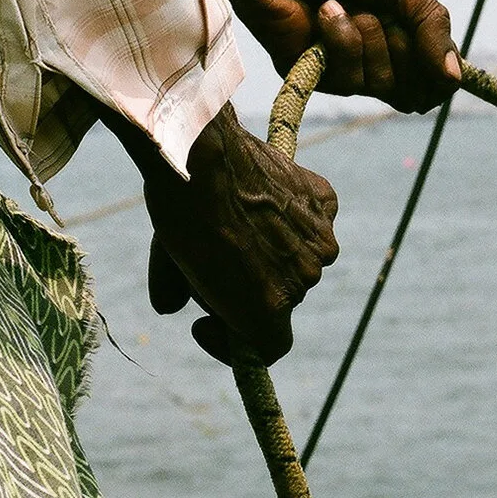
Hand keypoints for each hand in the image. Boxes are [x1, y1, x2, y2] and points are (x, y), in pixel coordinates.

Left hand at [102, 101, 338, 364]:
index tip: (207, 321)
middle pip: (280, 297)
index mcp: (268, 308)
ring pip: (299, 258)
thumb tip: (171, 307)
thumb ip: (176, 294)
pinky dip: (293, 214)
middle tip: (215, 254)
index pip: (269, 348)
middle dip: (251, 285)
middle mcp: (304, 279)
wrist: (201, 149)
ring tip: (236, 217)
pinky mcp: (325, 202)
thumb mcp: (171, 263)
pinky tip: (262, 195)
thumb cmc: (182, 211)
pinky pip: (314, 220)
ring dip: (274, 249)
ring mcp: (320, 239)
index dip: (236, 342)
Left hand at [197, 0, 460, 112]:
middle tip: (378, 8)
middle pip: (412, 85)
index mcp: (398, 27)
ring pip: (379, 83)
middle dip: (401, 44)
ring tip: (339, 1)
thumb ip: (430, 24)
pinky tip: (323, 10)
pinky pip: (343, 78)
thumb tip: (456, 78)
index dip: (440, 72)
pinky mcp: (306, 70)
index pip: (433, 76)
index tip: (437, 55)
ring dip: (367, 38)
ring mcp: (339, 63)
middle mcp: (373, 51)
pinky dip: (340, 41)